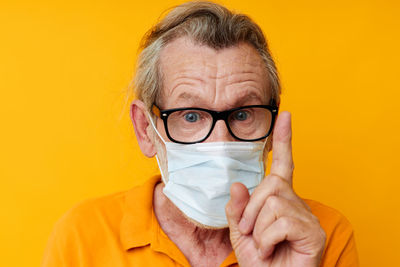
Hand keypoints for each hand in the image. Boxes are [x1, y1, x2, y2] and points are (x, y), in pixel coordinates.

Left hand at [225, 111, 325, 266]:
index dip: (283, 140)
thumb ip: (237, 209)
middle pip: (271, 184)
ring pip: (273, 202)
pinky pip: (280, 221)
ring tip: (263, 244)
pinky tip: (271, 249)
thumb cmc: (260, 259)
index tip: (285, 116)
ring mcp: (307, 217)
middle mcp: (297, 202)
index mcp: (280, 199)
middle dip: (252, 209)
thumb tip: (239, 184)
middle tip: (251, 233)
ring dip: (258, 227)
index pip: (283, 163)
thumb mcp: (240, 232)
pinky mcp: (313, 232)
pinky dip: (266, 238)